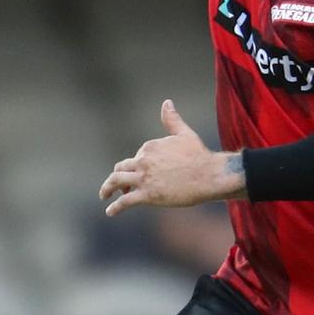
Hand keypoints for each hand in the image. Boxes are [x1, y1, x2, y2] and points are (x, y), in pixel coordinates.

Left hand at [98, 100, 242, 215]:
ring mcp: (144, 178)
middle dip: (116, 177)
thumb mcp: (184, 134)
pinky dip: (115, 207)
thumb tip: (166, 102)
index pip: (136, 158)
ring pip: (116, 181)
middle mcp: (143, 160)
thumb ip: (172, 120)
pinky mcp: (147, 195)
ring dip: (107, 189)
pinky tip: (110, 212)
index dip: (135, 167)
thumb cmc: (199, 155)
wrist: (209, 175)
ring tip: (104, 195)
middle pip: (121, 168)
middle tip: (112, 187)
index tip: (139, 175)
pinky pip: (125, 202)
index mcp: (150, 147)